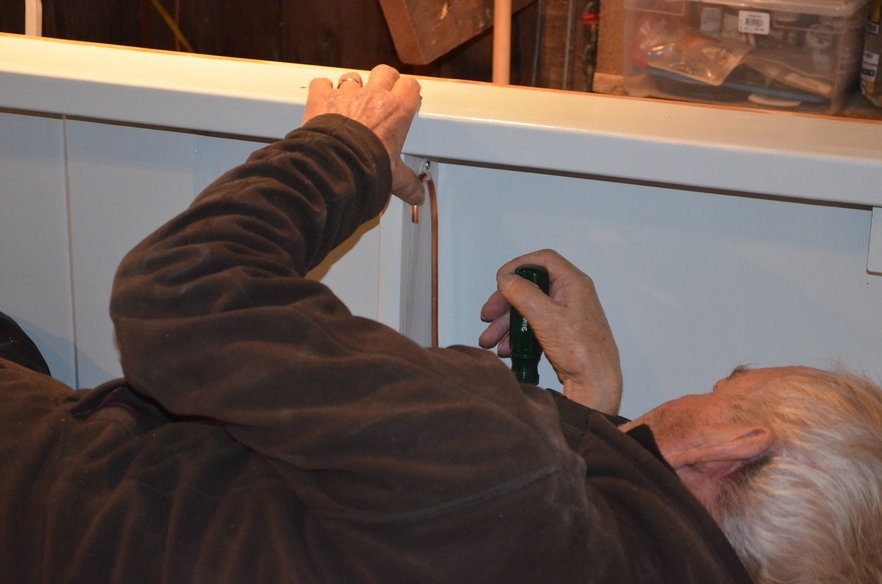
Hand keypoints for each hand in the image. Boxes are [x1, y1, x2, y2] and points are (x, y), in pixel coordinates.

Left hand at [302, 65, 424, 204]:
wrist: (336, 165)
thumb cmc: (368, 168)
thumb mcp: (394, 177)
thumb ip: (408, 184)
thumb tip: (418, 196)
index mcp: (397, 111)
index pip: (409, 86)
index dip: (407, 90)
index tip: (406, 96)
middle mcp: (374, 96)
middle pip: (384, 72)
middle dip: (384, 79)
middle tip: (382, 91)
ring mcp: (347, 94)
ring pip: (353, 77)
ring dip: (353, 86)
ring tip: (351, 100)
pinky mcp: (322, 97)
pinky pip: (322, 83)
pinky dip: (322, 89)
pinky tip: (324, 99)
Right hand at [478, 250, 622, 414]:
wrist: (596, 384)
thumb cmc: (583, 353)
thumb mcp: (547, 318)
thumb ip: (524, 294)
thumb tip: (507, 279)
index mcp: (573, 284)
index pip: (544, 260)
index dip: (519, 265)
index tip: (501, 279)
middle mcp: (570, 296)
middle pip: (530, 287)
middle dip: (505, 302)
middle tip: (489, 314)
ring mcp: (565, 315)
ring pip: (528, 309)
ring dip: (506, 323)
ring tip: (490, 339)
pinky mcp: (561, 332)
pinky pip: (533, 326)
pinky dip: (517, 335)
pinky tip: (506, 348)